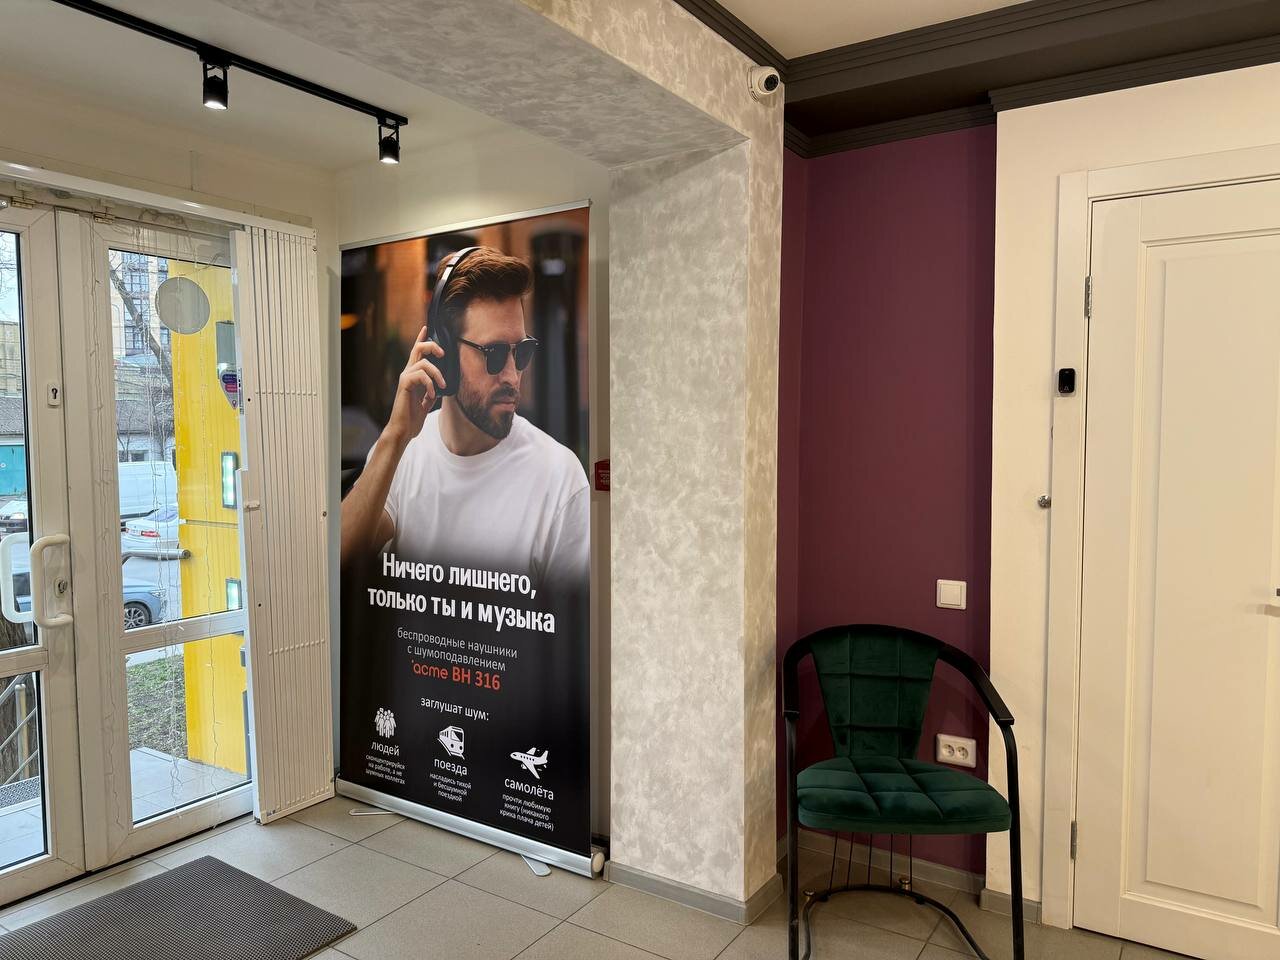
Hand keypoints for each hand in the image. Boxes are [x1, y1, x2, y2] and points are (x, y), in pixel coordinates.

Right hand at [385, 326, 445, 447]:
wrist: (403, 430)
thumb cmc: (412, 418)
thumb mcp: (427, 403)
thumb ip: (431, 391)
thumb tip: (441, 386)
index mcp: (413, 376)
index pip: (417, 353)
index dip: (421, 338)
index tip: (426, 327)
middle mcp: (408, 373)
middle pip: (418, 349)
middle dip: (432, 346)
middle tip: (443, 354)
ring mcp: (405, 378)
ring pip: (424, 363)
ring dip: (437, 374)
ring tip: (441, 387)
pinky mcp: (404, 384)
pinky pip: (421, 375)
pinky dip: (430, 385)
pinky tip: (431, 396)